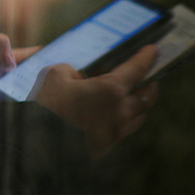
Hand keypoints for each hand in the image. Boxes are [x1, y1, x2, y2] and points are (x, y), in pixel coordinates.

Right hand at [33, 45, 158, 158]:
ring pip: (140, 114)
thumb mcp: (53, 76)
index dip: (146, 57)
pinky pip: (126, 129)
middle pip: (148, 95)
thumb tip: (75, 76)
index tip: (153, 50)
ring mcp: (117, 130)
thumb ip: (69, 70)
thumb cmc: (47, 107)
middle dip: (150, 83)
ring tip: (134, 96)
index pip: (136, 69)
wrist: (42, 142)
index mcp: (110, 89)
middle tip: (148, 76)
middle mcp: (121, 110)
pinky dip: (128, 119)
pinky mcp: (108, 145)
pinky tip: (119, 116)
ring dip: (140, 103)